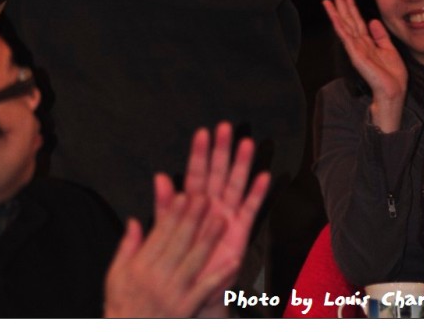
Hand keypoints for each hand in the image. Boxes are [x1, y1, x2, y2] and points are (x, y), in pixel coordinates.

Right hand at [104, 194, 233, 317]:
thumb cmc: (122, 305)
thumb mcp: (115, 273)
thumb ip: (127, 245)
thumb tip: (134, 221)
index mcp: (141, 265)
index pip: (160, 233)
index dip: (173, 213)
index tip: (183, 196)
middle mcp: (157, 276)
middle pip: (179, 241)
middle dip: (193, 217)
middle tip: (205, 198)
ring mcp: (173, 292)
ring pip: (194, 260)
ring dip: (209, 239)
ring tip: (220, 220)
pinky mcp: (185, 307)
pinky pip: (205, 288)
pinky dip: (220, 275)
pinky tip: (232, 263)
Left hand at [154, 123, 270, 315]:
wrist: (193, 294)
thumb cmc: (178, 262)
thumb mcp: (166, 232)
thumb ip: (164, 206)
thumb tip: (159, 178)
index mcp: (192, 205)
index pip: (196, 174)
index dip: (199, 154)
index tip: (202, 132)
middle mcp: (211, 207)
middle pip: (217, 173)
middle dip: (222, 150)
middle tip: (226, 128)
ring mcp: (227, 218)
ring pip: (235, 185)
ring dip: (241, 165)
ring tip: (246, 144)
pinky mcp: (240, 233)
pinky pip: (250, 210)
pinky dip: (257, 193)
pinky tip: (264, 177)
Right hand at [322, 0, 407, 131]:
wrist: (393, 91)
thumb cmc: (392, 75)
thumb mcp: (389, 49)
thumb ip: (380, 35)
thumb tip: (373, 20)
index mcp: (367, 42)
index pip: (356, 20)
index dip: (351, 6)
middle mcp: (359, 43)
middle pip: (348, 19)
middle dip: (341, 4)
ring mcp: (355, 48)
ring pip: (343, 25)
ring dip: (336, 11)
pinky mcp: (355, 53)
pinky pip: (345, 36)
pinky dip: (339, 25)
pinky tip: (334, 16)